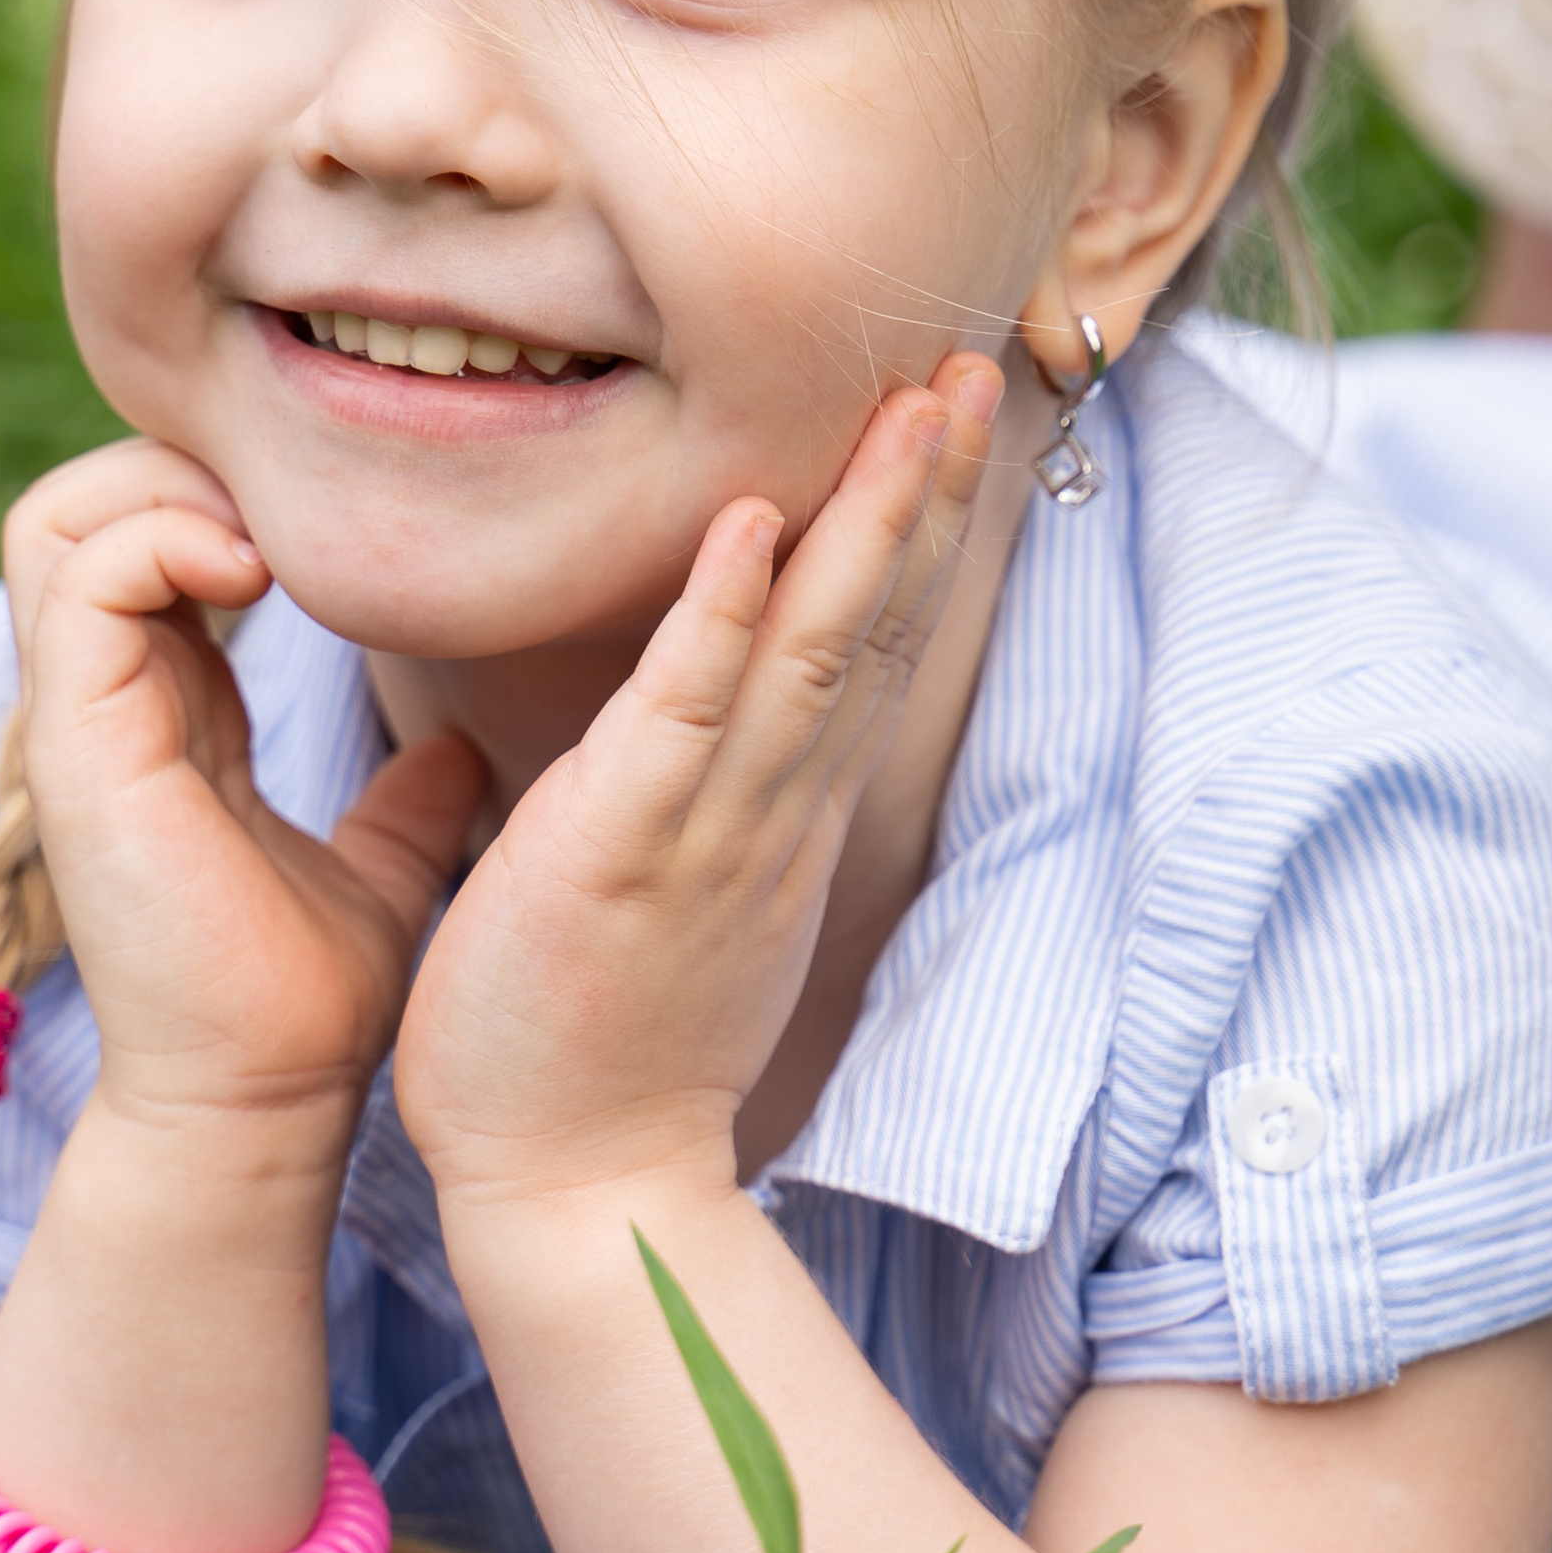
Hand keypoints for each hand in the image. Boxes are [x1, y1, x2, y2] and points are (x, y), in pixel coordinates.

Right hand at [5, 440, 481, 1148]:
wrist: (266, 1096)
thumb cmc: (309, 1000)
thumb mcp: (377, 869)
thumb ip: (404, 804)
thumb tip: (462, 752)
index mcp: (166, 712)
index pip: (141, 538)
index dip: (217, 498)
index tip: (330, 531)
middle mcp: (106, 702)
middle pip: (77, 506)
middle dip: (180, 468)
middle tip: (291, 513)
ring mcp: (77, 720)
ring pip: (56, 520)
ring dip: (166, 492)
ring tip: (266, 541)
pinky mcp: (77, 743)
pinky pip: (85, 578)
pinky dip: (166, 541)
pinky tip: (257, 579)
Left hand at [392, 358, 1000, 1208]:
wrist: (576, 1193)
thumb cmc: (594, 1041)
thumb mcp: (671, 889)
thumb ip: (690, 794)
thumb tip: (684, 715)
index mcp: (779, 811)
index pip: (870, 639)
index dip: (915, 521)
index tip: (946, 410)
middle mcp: (773, 809)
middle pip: (878, 619)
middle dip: (929, 485)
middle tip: (976, 358)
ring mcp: (713, 830)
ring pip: (818, 646)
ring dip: (870, 516)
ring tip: (918, 399)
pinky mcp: (627, 854)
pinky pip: (689, 717)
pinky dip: (727, 615)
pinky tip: (754, 522)